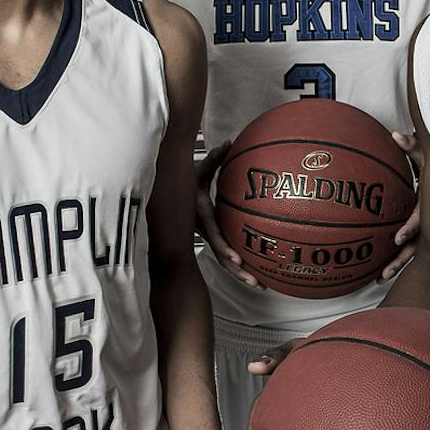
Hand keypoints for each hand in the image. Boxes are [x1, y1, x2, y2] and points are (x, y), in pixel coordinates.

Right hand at [193, 142, 257, 288]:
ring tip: (260, 286)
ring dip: (242, 275)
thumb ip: (213, 159)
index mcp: (201, 219)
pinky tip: (258, 274)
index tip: (236, 259)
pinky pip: (228, 255)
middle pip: (223, 258)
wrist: (169, 198)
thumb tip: (228, 143)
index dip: (224, 248)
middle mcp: (205, 234)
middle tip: (255, 283)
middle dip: (238, 272)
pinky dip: (241, 266)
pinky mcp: (213, 240)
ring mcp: (209, 239)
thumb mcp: (196, 171)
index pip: (213, 236)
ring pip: (226, 262)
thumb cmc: (184, 182)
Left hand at [383, 126, 422, 281]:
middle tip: (385, 272)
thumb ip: (414, 146)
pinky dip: (398, 259)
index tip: (396, 239)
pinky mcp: (425, 237)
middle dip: (401, 259)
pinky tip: (380, 271)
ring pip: (413, 252)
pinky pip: (411, 250)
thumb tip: (395, 136)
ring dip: (397, 265)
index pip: (420, 218)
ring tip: (380, 279)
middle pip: (416, 245)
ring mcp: (429, 232)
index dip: (409, 229)